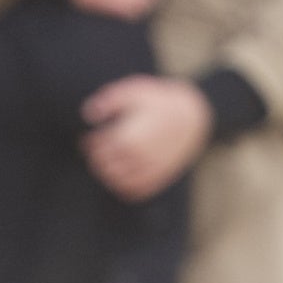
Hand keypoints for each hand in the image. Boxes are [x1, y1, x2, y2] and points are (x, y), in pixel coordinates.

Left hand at [81, 74, 213, 201]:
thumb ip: (108, 101)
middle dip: (96, 158)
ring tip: (106, 162)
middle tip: (95, 149)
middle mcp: (139, 158)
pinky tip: (121, 175)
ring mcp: (150, 170)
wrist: (193, 114)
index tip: (89, 138)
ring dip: (106, 173)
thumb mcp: (133, 91)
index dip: (90, 144)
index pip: (98, 149)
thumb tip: (88, 113)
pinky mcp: (159, 177)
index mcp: (129, 137)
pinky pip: (135, 191)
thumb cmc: (160, 101)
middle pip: (104, 167)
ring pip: (117, 181)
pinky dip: (122, 187)